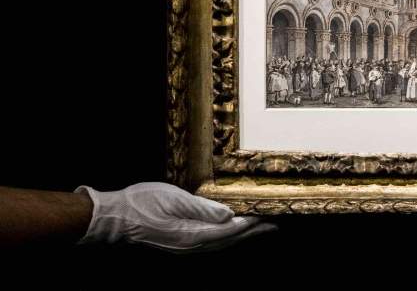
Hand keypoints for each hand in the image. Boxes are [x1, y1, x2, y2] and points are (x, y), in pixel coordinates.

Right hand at [74, 182, 274, 252]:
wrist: (114, 217)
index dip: (251, 222)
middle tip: (274, 225)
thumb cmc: (142, 203)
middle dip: (253, 232)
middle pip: (229, 239)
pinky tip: (230, 231)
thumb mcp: (175, 199)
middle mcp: (192, 245)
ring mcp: (185, 246)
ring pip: (221, 242)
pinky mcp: (179, 242)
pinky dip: (226, 236)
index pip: (230, 229)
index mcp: (192, 235)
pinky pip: (210, 241)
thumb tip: (230, 215)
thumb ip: (204, 208)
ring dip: (241, 235)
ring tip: (259, 228)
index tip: (269, 215)